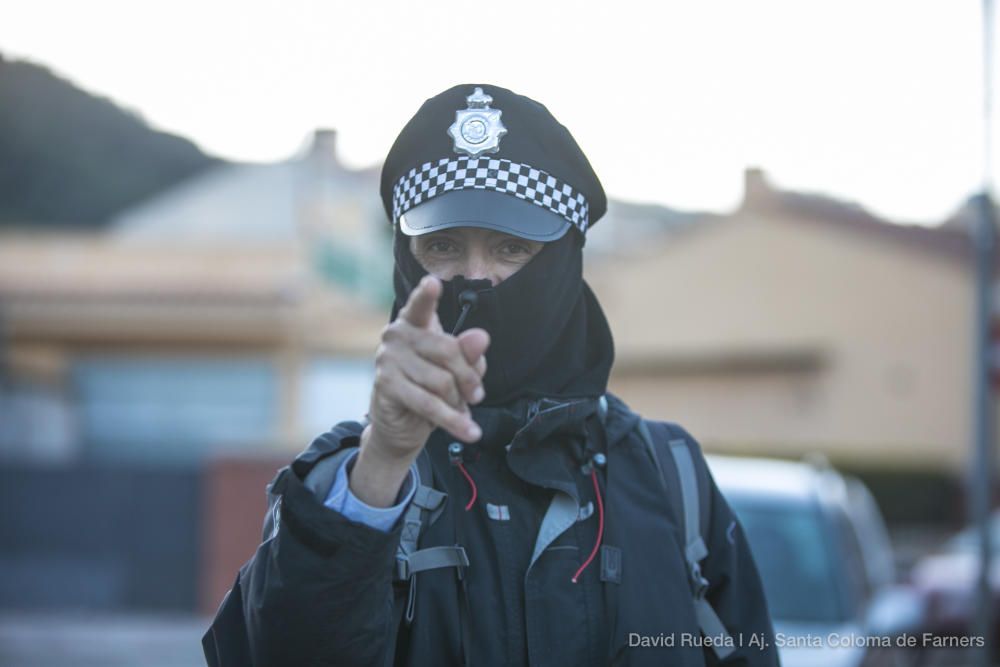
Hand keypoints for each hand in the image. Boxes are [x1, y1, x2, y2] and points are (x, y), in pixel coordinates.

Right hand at [364, 274, 489, 464]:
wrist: (403, 425)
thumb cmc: (431, 388)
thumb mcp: (457, 370)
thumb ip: (469, 354)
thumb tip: (480, 338)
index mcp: (416, 322)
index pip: (421, 305)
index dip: (426, 295)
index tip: (432, 283)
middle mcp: (397, 334)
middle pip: (448, 351)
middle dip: (469, 378)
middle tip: (477, 395)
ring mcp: (388, 359)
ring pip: (441, 381)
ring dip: (459, 403)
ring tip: (462, 412)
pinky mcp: (386, 385)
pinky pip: (429, 404)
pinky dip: (454, 421)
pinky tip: (470, 431)